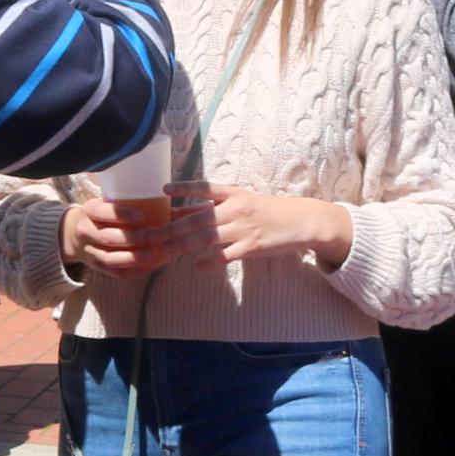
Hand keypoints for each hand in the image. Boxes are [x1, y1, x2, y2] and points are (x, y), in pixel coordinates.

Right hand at [61, 192, 181, 277]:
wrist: (73, 235)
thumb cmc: (101, 216)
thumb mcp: (107, 204)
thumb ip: (131, 206)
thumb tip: (172, 210)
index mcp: (89, 212)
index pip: (102, 213)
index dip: (121, 215)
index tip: (141, 215)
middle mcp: (85, 232)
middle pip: (109, 238)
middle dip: (134, 239)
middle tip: (156, 236)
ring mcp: (89, 252)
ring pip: (110, 259)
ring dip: (134, 258)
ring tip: (156, 255)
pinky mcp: (97, 267)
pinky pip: (115, 273)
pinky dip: (135, 270)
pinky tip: (152, 265)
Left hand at [156, 183, 352, 269]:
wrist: (302, 222)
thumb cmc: (269, 211)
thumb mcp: (243, 202)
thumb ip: (213, 207)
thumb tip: (180, 211)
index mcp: (235, 195)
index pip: (206, 188)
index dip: (185, 189)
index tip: (164, 190)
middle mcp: (237, 209)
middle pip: (199, 219)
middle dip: (173, 228)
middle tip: (152, 235)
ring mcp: (244, 229)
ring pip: (208, 237)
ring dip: (184, 245)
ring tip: (165, 251)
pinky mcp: (252, 247)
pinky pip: (226, 256)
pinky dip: (210, 262)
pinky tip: (196, 267)